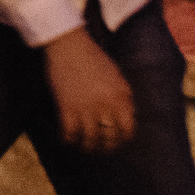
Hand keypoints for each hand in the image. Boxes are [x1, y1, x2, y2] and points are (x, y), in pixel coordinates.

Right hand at [43, 28, 134, 151]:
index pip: (127, 129)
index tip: (117, 142)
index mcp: (121, 97)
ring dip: (87, 147)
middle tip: (100, 150)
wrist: (69, 45)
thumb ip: (123, 96)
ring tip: (84, 148)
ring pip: (89, 139)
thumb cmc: (93, 57)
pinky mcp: (67, 107)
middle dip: (105, 147)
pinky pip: (69, 133)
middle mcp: (106, 106)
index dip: (122, 140)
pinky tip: (66, 139)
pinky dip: (68, 139)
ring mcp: (86, 108)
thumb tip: (127, 115)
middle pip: (109, 138)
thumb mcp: (117, 76)